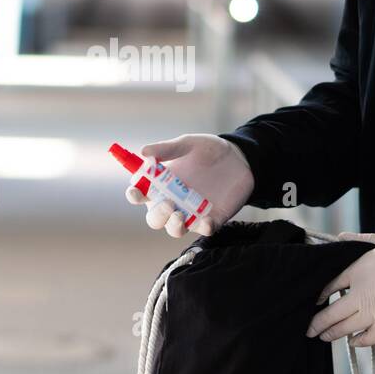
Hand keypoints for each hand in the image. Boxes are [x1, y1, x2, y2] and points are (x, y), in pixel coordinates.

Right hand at [123, 134, 253, 237]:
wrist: (240, 158)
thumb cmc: (208, 150)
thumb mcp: (188, 144)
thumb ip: (167, 149)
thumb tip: (143, 152)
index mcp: (160, 184)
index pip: (139, 194)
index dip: (134, 194)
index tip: (136, 191)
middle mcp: (172, 201)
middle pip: (154, 218)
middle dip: (157, 215)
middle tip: (167, 204)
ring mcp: (191, 213)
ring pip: (174, 229)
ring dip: (173, 226)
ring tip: (180, 215)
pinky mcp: (211, 219)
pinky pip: (204, 230)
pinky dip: (204, 228)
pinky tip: (207, 221)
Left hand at [307, 230, 374, 346]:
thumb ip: (364, 239)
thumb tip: (342, 236)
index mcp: (362, 268)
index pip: (331, 285)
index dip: (320, 294)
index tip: (316, 300)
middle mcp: (364, 292)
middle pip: (333, 312)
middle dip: (318, 322)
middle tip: (309, 329)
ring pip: (346, 328)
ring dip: (332, 333)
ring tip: (323, 337)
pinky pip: (369, 338)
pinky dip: (358, 341)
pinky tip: (353, 341)